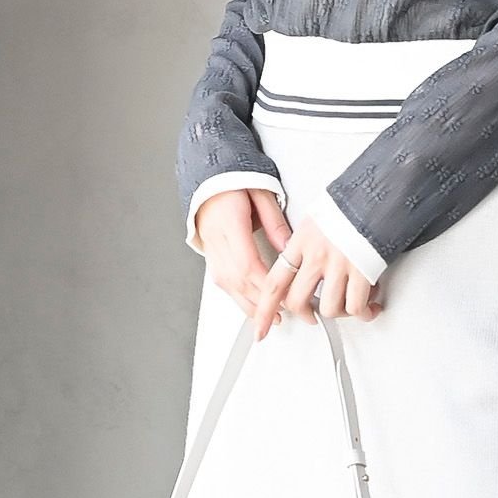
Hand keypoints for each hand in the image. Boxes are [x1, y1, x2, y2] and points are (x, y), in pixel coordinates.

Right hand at [193, 187, 293, 315]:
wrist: (207, 178)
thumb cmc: (234, 182)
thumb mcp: (262, 193)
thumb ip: (275, 223)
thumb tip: (289, 249)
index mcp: (230, 222)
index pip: (247, 263)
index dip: (266, 285)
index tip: (284, 296)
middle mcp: (217, 240)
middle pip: (238, 280)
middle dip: (262, 302)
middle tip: (284, 315)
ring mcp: (211, 250)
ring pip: (228, 286)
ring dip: (249, 305)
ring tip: (269, 319)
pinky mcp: (210, 256)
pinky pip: (222, 282)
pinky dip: (238, 298)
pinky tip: (251, 307)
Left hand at [252, 215, 382, 341]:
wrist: (379, 193)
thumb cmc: (352, 203)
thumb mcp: (318, 218)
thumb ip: (306, 243)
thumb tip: (302, 260)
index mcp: (301, 241)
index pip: (274, 282)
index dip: (264, 309)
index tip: (260, 326)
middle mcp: (316, 255)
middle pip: (298, 301)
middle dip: (305, 315)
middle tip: (312, 317)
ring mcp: (339, 264)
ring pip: (328, 308)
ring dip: (340, 313)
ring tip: (348, 305)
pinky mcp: (362, 271)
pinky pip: (356, 306)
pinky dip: (364, 311)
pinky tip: (369, 306)